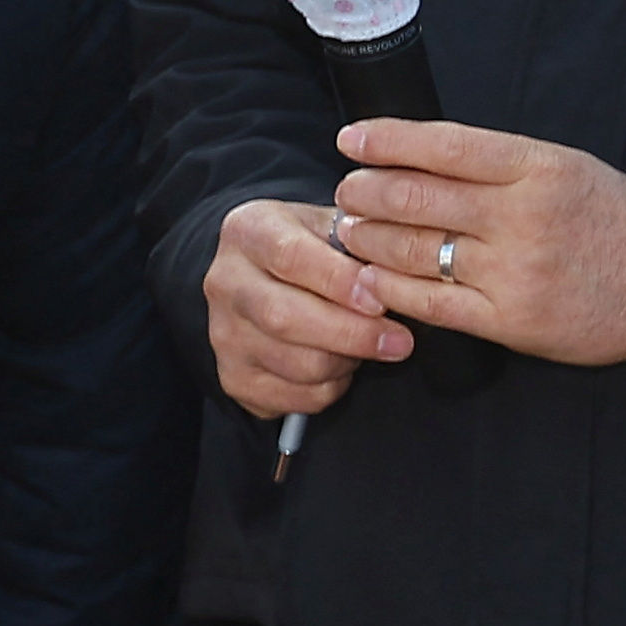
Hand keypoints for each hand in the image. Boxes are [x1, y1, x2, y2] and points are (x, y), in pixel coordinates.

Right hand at [205, 189, 412, 416]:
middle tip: (400, 340)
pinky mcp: (234, 377)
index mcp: (248, 231)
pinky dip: (332, 388)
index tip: (380, 301)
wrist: (269, 278)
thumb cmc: (317, 251)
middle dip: (353, 334)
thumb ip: (365, 246)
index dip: (339, 282)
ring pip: (296, 364)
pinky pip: (295, 398)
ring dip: (346, 362)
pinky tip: (341, 365)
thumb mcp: (336, 228)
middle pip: (285, 318)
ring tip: (367, 344)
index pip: (289, 256)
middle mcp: (225, 282)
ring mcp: (223, 334)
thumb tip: (402, 277)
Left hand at [327, 118, 625, 365]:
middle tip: (348, 193)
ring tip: (353, 232)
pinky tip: (373, 276)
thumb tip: (413, 157)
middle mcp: (523, 216)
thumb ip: (496, 163)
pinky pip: (428, 301)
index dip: (387, 140)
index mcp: (538, 168)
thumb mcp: (563, 167)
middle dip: (365, 193)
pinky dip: (389, 286)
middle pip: (415, 197)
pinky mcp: (509, 318)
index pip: (444, 146)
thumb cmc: (609, 219)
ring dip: (367, 239)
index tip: (352, 140)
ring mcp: (514, 270)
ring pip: (411, 249)